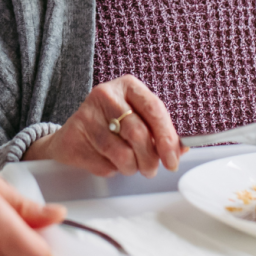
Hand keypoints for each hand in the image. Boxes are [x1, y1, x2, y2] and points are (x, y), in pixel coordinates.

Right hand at [25, 75, 183, 177]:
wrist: (73, 134)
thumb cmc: (111, 126)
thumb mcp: (136, 119)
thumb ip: (159, 131)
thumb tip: (182, 149)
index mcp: (128, 86)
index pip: (155, 109)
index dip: (167, 138)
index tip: (173, 159)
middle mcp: (106, 94)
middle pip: (138, 134)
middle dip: (150, 159)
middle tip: (151, 170)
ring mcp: (88, 114)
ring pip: (122, 153)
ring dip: (131, 167)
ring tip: (129, 166)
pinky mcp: (74, 135)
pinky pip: (103, 163)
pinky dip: (111, 169)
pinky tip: (106, 160)